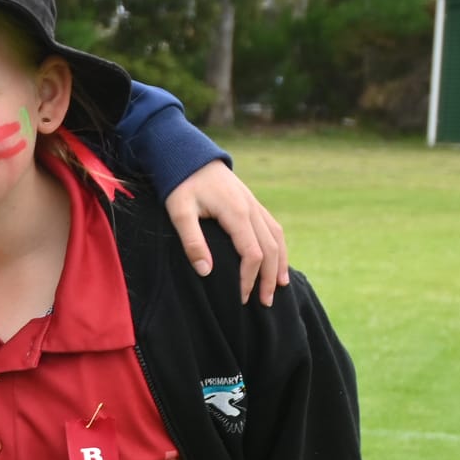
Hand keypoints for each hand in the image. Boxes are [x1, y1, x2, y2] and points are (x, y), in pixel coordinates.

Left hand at [164, 162, 288, 305]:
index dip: (250, 278)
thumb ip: (192, 241)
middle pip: (271, 249)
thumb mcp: (179, 213)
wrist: (189, 156)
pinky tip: (278, 261)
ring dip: (280, 264)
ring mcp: (255, 205)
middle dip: (269, 278)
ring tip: (280, 287)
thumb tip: (206, 272)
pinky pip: (273, 228)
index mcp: (236, 213)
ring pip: (277, 238)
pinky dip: (279, 247)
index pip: (252, 253)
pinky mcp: (252, 204)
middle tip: (265, 303)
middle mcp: (251, 209)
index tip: (242, 298)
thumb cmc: (181, 185)